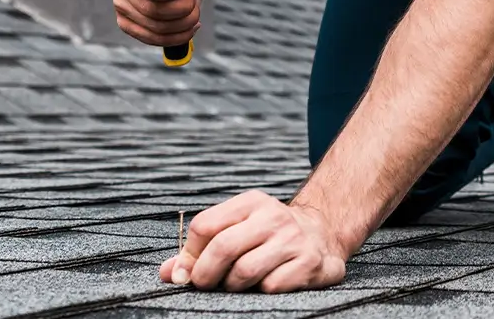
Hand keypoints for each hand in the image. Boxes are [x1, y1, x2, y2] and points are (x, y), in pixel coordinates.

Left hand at [160, 190, 352, 292]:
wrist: (324, 235)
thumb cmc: (270, 236)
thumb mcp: (238, 229)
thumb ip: (201, 250)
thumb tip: (168, 273)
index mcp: (252, 203)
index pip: (205, 226)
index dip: (190, 255)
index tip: (188, 272)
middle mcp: (274, 217)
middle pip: (223, 248)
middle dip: (206, 275)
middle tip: (206, 285)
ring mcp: (294, 239)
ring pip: (245, 271)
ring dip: (233, 286)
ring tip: (237, 285)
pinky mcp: (310, 263)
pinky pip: (271, 285)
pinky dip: (261, 291)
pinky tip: (266, 283)